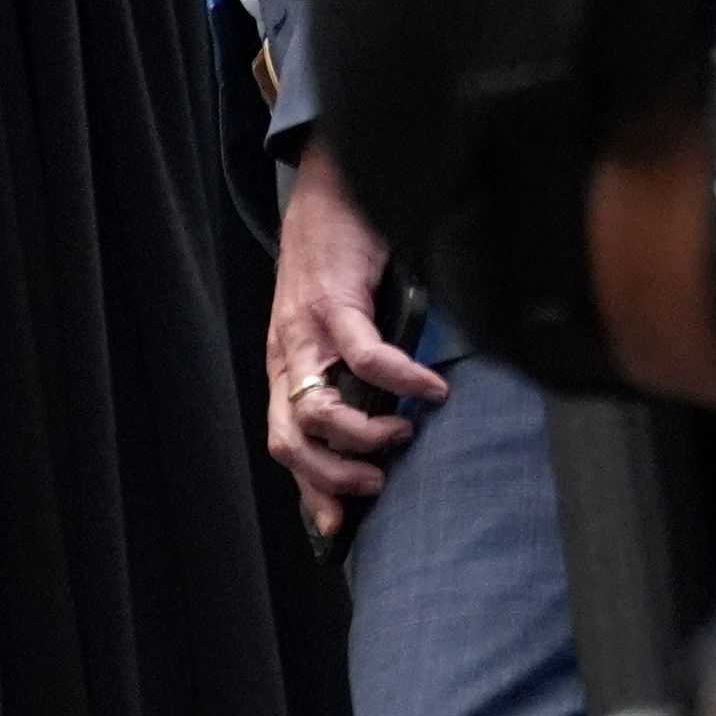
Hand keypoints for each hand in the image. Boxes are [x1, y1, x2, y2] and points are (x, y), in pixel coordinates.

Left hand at [266, 143, 447, 542]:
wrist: (330, 190)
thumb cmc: (340, 262)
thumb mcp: (335, 328)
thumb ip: (348, 375)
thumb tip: (387, 426)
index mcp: (286, 367)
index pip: (285, 442)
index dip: (311, 489)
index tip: (341, 524)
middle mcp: (287, 355)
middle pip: (291, 437)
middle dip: (332, 474)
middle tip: (377, 482)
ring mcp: (305, 330)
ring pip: (318, 407)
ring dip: (363, 435)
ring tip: (404, 434)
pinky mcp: (334, 300)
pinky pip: (365, 356)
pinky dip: (400, 380)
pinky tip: (430, 389)